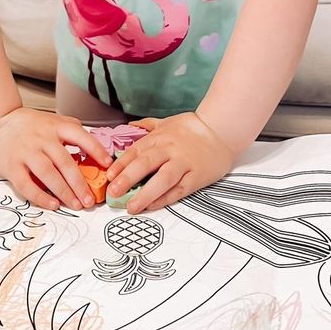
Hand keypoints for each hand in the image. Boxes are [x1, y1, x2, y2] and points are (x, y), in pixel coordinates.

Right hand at [0, 107, 112, 211]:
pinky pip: (27, 184)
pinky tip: (52, 204)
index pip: (79, 136)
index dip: (95, 150)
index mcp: (55, 126)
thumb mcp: (51, 120)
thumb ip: (71, 131)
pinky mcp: (11, 166)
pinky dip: (40, 197)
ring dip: (64, 192)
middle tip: (90, 199)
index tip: (107, 165)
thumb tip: (95, 150)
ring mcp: (26, 152)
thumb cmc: (28, 125)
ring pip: (48, 174)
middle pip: (64, 162)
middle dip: (80, 183)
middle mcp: (41, 138)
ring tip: (76, 204)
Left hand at [105, 112, 235, 213]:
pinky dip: (164, 199)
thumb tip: (131, 127)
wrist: (221, 130)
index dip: (121, 165)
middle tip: (113, 192)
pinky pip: (178, 190)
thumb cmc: (193, 128)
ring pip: (162, 180)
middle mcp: (169, 150)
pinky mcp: (196, 177)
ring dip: (145, 194)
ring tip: (131, 207)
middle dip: (127, 179)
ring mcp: (183, 164)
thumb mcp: (167, 122)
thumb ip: (147, 127)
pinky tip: (152, 206)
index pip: (135, 151)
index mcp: (159, 137)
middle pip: (145, 164)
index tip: (109, 177)